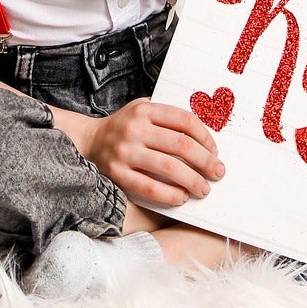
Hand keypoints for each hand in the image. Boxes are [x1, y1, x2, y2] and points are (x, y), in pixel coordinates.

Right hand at [65, 98, 224, 209]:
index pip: (185, 121)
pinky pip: (150, 188)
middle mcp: (134, 129)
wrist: (88, 141)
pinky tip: (182, 197)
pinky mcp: (118, 174)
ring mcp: (125, 152)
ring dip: (192, 180)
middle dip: (206, 162)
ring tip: (203, 189)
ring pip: (169, 168)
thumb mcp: (142, 109)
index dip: (205, 137)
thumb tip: (204, 136)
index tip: (215, 151)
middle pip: (181, 146)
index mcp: (144, 110)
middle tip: (218, 172)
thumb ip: (167, 117)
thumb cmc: (125, 127)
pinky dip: (170, 195)